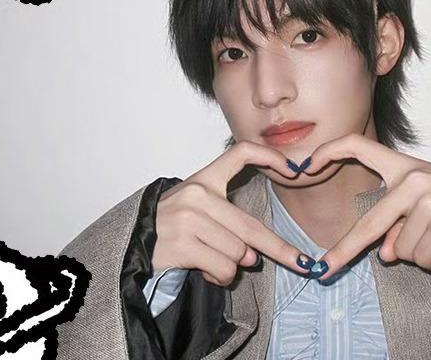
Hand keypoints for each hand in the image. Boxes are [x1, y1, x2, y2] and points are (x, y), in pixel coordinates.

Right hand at [152, 141, 315, 285]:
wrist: (129, 243)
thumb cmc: (169, 226)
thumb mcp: (197, 210)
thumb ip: (229, 224)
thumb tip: (253, 255)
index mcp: (203, 179)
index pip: (241, 153)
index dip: (270, 157)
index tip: (293, 169)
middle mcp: (197, 194)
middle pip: (250, 227)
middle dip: (280, 249)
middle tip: (301, 263)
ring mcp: (188, 218)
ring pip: (237, 252)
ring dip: (231, 266)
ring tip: (209, 260)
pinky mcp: (181, 244)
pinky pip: (222, 267)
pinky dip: (220, 276)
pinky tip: (204, 269)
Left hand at [300, 134, 430, 279]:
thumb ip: (403, 223)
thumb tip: (382, 254)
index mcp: (409, 166)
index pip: (361, 147)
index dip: (330, 151)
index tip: (308, 164)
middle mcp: (413, 180)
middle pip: (369, 222)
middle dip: (345, 250)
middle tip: (325, 268)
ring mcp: (426, 200)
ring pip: (400, 249)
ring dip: (420, 255)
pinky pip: (420, 259)